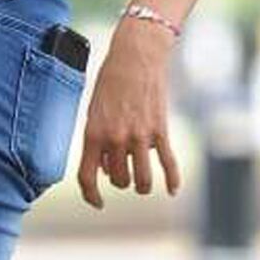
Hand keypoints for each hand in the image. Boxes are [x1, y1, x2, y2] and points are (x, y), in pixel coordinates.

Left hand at [76, 20, 180, 206]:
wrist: (135, 56)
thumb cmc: (110, 82)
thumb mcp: (94, 110)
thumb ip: (98, 140)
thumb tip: (107, 170)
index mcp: (93, 133)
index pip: (87, 177)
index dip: (90, 196)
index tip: (98, 203)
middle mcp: (115, 138)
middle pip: (119, 181)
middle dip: (121, 181)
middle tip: (124, 169)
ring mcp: (139, 136)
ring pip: (142, 181)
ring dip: (143, 185)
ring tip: (142, 181)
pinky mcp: (160, 131)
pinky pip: (168, 164)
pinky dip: (172, 181)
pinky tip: (172, 190)